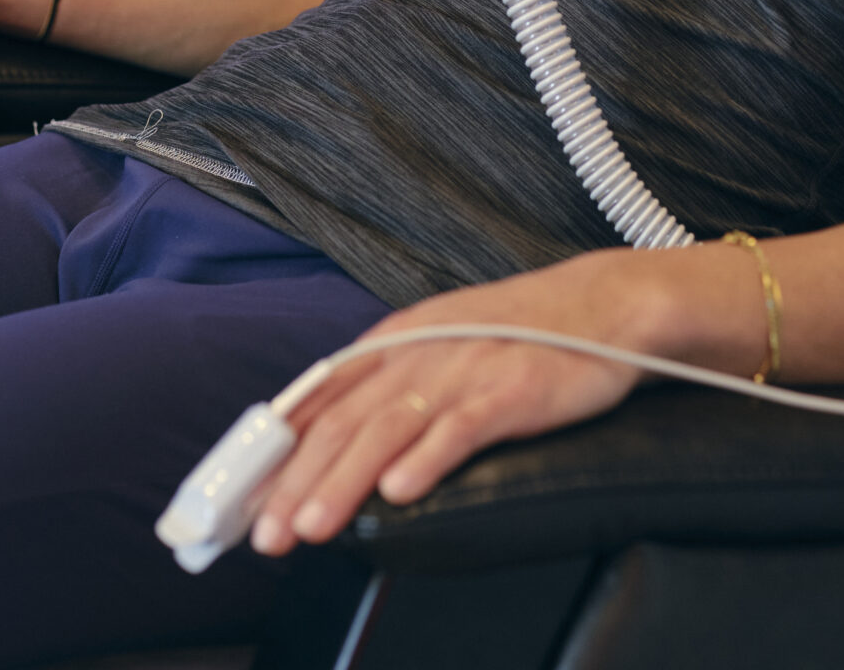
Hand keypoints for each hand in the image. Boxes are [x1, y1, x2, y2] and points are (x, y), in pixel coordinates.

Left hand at [249, 243, 755, 554]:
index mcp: (392, 345)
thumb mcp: (434, 349)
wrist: (603, 306)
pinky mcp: (512, 390)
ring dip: (344, 482)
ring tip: (313, 527)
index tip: (240, 506)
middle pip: (343, 424)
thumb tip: (322, 445)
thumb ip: (381, 389)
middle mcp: (417, 353)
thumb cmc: (515, 337)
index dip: (273, 457)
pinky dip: (429, 459)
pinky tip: (402, 493)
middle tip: (266, 537)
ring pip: (388, 429)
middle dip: (296, 484)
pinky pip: (462, 427)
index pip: (316, 404)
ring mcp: (464, 370)